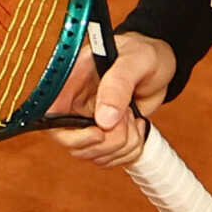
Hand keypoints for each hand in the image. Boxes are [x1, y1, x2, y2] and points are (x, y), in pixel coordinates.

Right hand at [49, 32, 176, 170]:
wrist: (160, 65)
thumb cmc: (143, 53)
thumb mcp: (135, 60)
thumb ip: (118, 85)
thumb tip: (104, 120)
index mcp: (71, 81)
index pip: (51, 116)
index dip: (71, 134)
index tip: (100, 133)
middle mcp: (75, 105)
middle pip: (74, 144)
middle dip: (108, 141)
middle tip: (128, 118)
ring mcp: (89, 122)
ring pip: (94, 155)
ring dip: (123, 145)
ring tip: (134, 117)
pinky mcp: (105, 135)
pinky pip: (110, 158)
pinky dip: (130, 151)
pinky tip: (138, 127)